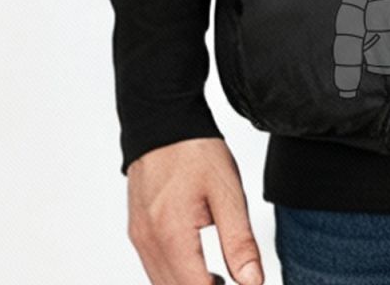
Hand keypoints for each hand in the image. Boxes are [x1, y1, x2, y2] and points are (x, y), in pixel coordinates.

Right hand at [125, 136, 264, 284]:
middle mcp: (148, 242)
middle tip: (231, 281)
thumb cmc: (195, 150)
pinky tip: (197, 266)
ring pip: (161, 284)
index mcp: (171, 235)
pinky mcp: (137, 231)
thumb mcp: (228, 193)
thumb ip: (239, 242)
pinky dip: (175, 275)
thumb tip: (252, 282)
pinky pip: (154, 268)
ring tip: (220, 279)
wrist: (163, 120)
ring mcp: (139, 237)